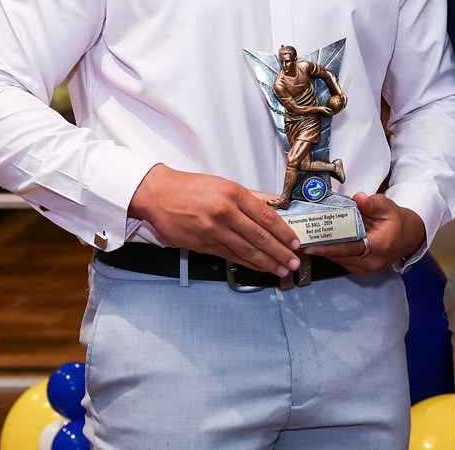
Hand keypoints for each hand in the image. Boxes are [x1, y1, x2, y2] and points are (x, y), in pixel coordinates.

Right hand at [127, 164, 300, 275]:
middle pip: (259, 236)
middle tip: (294, 261)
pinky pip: (230, 256)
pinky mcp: (203, 245)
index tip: (295, 241)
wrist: (159, 195)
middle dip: (280, 252)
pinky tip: (259, 267)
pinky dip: (248, 263)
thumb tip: (276, 204)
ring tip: (282, 269)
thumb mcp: (225, 184)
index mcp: (233, 194)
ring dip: (267, 262)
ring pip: (246, 250)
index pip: (266, 216)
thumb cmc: (191, 187)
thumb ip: (252, 197)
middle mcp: (225, 213)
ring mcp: (213, 231)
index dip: (283, 232)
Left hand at [309, 192, 424, 274]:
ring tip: (306, 240)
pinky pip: (342, 261)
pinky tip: (320, 243)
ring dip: (323, 251)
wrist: (408, 236)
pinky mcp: (361, 269)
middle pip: (340, 256)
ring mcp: (367, 268)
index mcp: (379, 245)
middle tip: (301, 239)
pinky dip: (331, 252)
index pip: (349, 248)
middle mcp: (372, 262)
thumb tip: (359, 198)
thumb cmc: (396, 221)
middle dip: (320, 248)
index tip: (310, 246)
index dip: (328, 247)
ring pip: (339, 260)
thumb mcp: (387, 206)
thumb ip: (372, 203)